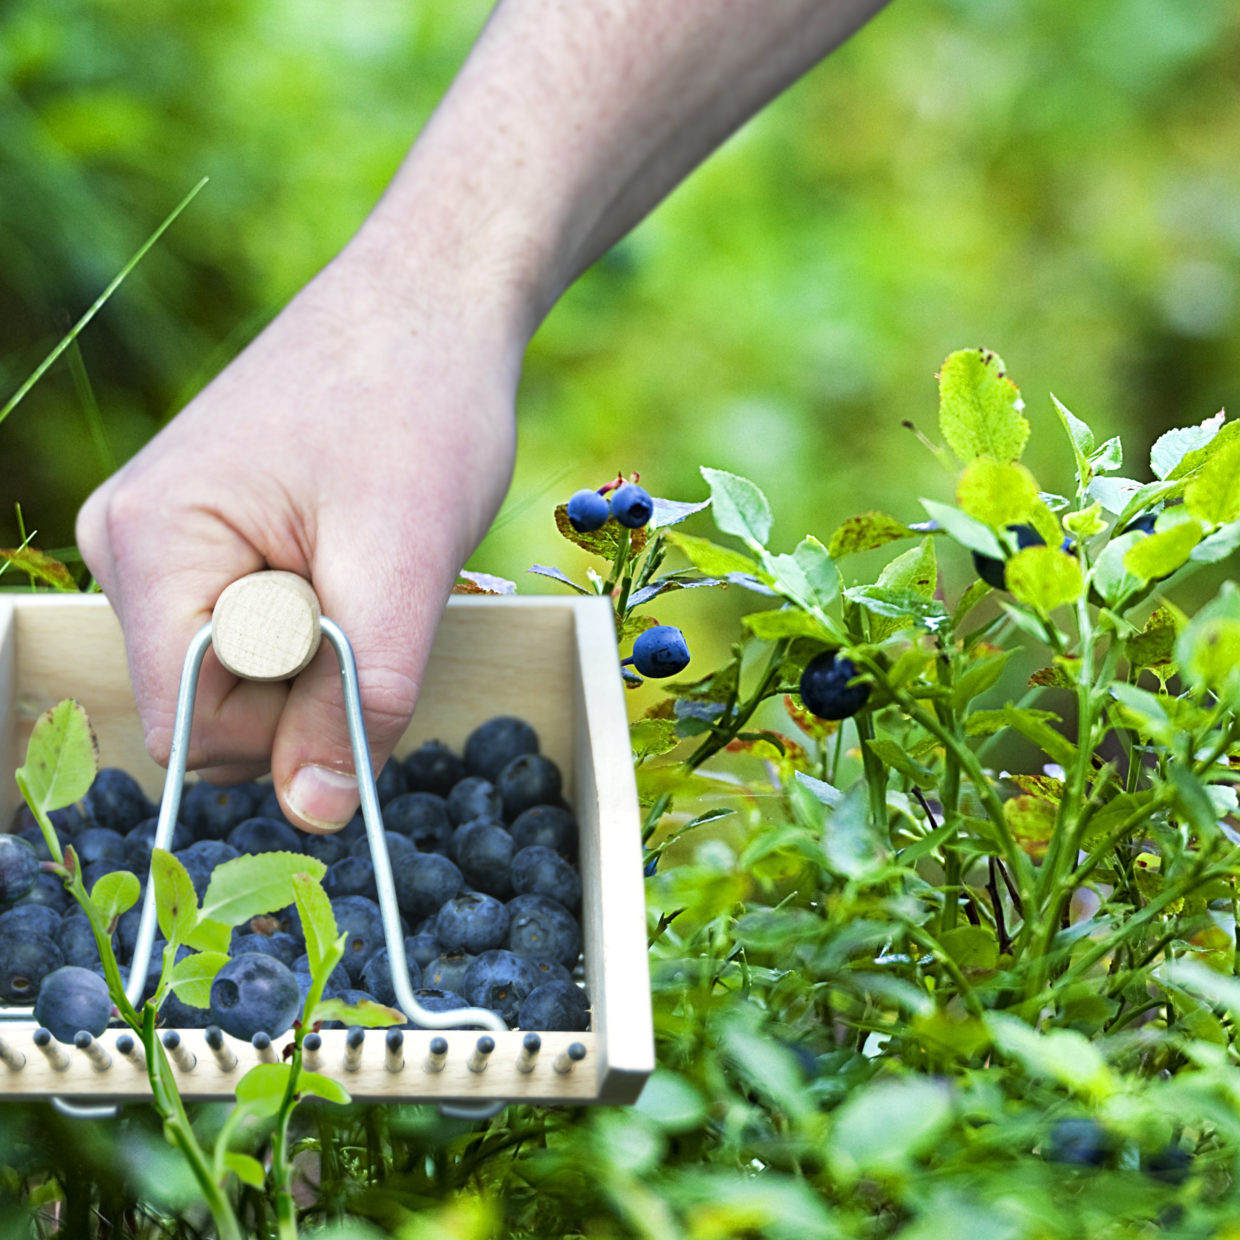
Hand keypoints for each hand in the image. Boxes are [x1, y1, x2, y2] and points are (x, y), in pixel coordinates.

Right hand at [76, 241, 520, 831]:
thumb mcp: (402, 562)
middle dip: (311, 686)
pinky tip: (348, 552)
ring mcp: (163, 546)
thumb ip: (359, 695)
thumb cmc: (416, 406)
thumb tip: (318, 814)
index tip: (362, 661)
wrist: (426, 306)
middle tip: (374, 588)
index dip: (288, 728)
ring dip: (322, 650)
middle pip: (212, 710)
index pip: (187, 725)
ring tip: (365, 556)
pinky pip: (255, 635)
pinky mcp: (206, 546)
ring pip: (242, 678)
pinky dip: (318, 621)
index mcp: (152, 545)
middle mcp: (130, 549)